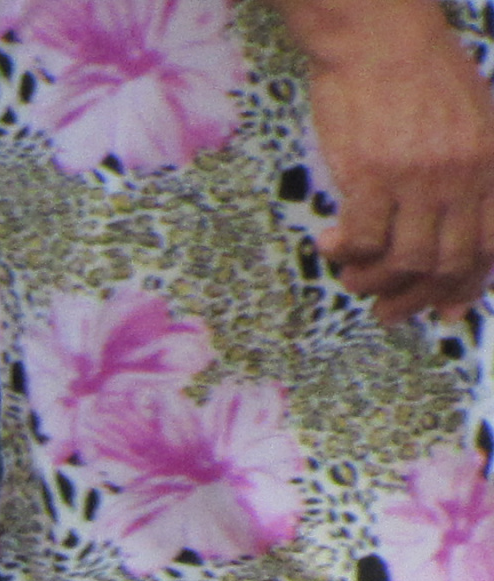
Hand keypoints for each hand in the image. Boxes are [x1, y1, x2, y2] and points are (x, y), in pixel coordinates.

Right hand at [295, 0, 493, 321]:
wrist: (379, 39)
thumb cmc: (420, 74)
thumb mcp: (471, 120)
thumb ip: (469, 171)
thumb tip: (451, 224)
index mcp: (489, 163)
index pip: (490, 243)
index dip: (468, 284)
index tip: (445, 308)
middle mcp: (461, 176)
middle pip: (448, 261)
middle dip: (418, 297)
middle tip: (388, 311)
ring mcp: (417, 178)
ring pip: (405, 260)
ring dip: (374, 281)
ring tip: (353, 279)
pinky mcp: (372, 176)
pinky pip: (363, 240)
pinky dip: (346, 253)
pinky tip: (331, 244)